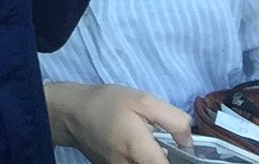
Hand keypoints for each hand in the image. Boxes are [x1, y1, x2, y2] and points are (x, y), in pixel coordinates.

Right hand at [45, 82, 192, 163]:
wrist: (69, 112)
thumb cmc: (106, 103)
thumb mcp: (143, 100)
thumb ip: (174, 120)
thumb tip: (189, 142)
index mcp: (141, 153)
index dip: (183, 161)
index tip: (184, 152)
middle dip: (168, 158)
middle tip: (166, 144)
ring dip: (154, 158)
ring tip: (151, 144)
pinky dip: (142, 159)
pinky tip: (139, 148)